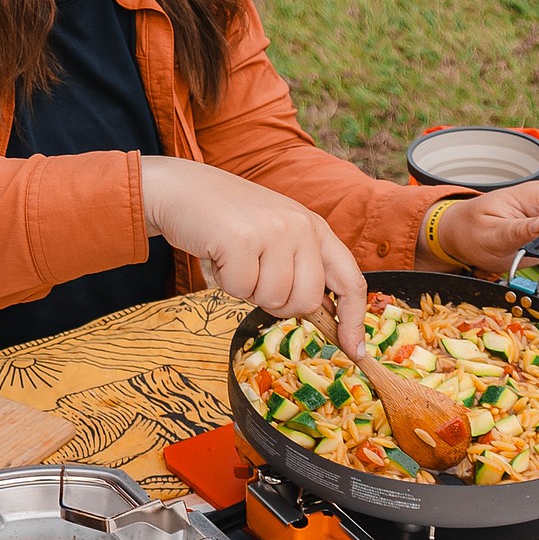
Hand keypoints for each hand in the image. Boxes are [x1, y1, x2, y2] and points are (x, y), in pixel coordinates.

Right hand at [140, 156, 368, 353]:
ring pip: (272, 299)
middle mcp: (301, 226)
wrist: (182, 189)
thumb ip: (303, 268)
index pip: (350, 281)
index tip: (356, 350)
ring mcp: (273, 231)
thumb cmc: (229, 220)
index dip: (355, 320)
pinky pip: (240, 289)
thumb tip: (325, 314)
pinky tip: (219, 253)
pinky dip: (225, 281)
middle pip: (306, 302)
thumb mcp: (277, 236)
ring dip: (247, 289)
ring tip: (235, 258)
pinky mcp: (242, 238)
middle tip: (255, 276)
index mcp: (315, 228)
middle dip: (278, 303)